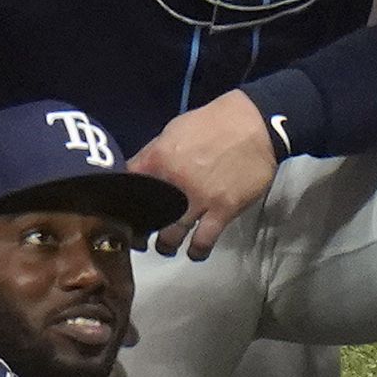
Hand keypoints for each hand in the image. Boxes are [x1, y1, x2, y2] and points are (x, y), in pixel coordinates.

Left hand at [128, 92, 277, 259]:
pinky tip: (194, 252)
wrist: (255, 124)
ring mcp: (199, 198)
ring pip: (172, 235)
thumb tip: (137, 171)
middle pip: (147, 216)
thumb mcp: (174, 130)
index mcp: (159, 158)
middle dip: (141, 231)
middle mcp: (175, 181)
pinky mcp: (223, 210)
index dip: (121, 202)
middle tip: (141, 237)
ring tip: (165, 247)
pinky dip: (197, 251)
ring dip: (166, 245)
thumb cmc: (213, 123)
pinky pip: (204, 240)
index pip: (128, 186)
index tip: (121, 212)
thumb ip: (154, 153)